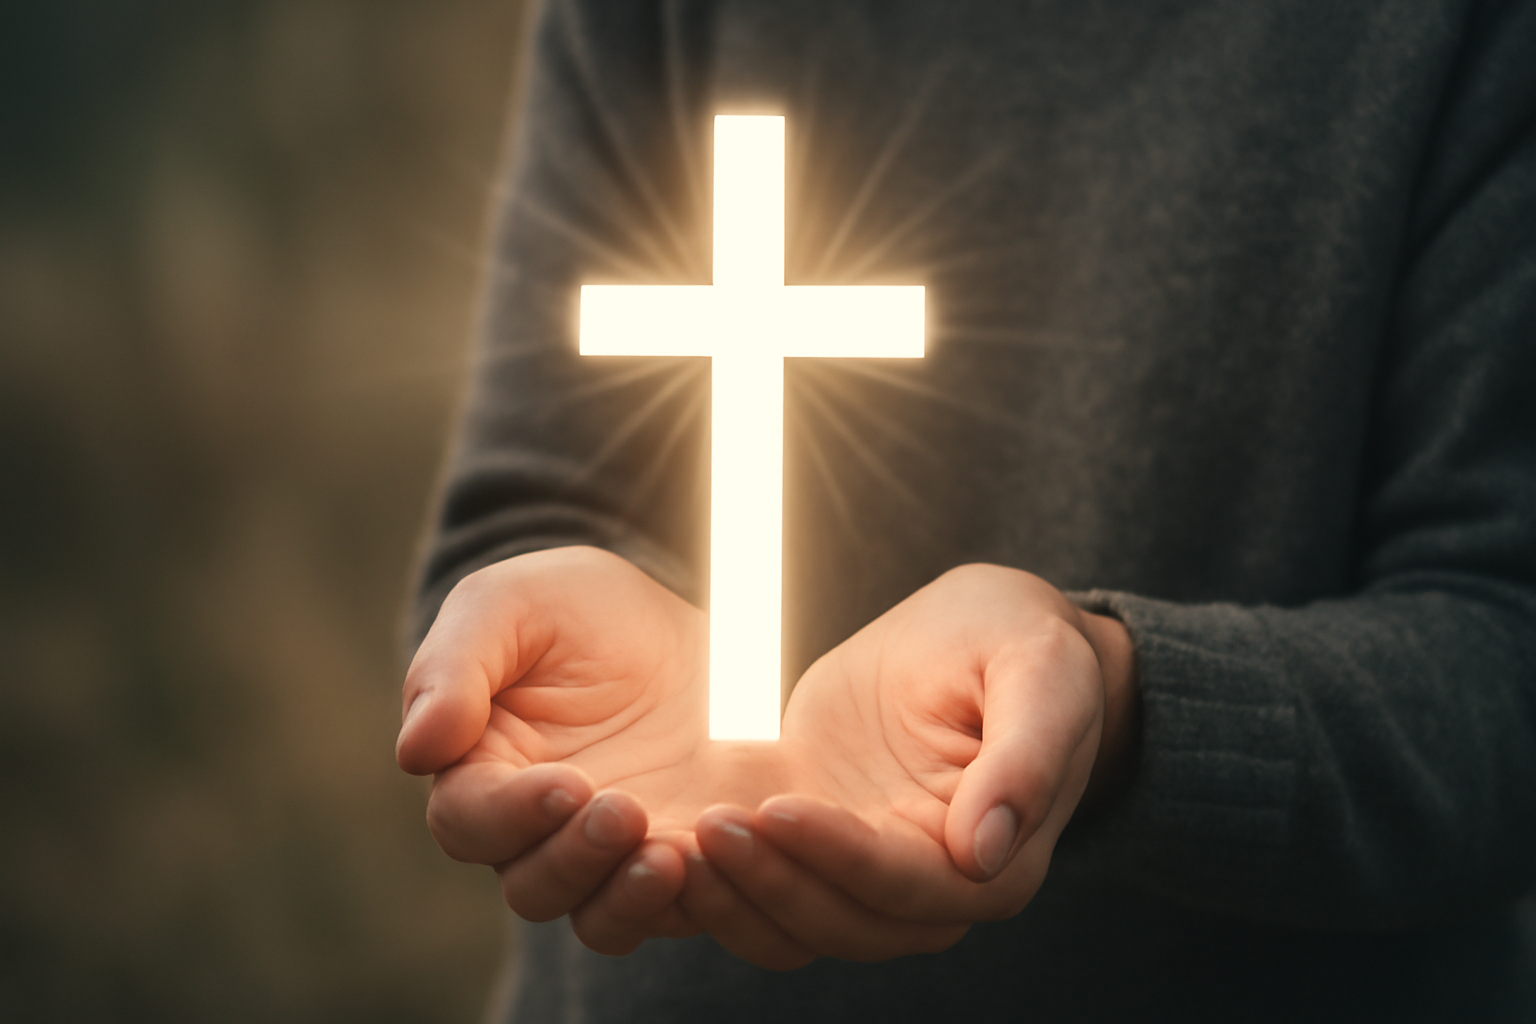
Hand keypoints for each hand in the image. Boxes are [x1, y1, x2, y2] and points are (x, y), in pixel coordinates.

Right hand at [395, 546, 795, 955]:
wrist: (670, 613)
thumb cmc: (568, 605)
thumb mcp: (508, 605)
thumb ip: (454, 668)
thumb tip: (418, 749)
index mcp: (481, 772)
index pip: (471, 821)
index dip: (512, 815)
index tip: (567, 783)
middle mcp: (538, 831)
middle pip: (533, 885)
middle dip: (576, 858)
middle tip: (624, 812)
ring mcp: (610, 852)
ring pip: (597, 916)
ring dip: (627, 897)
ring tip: (670, 856)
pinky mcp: (678, 854)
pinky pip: (677, 908)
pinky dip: (690, 899)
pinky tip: (716, 858)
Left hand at [689, 563, 1137, 963]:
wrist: (984, 632)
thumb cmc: (1023, 643)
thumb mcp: (1040, 675)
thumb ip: (1024, 759)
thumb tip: (986, 851)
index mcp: (996, 863)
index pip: (907, 884)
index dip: (840, 855)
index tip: (777, 807)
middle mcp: (931, 890)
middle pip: (841, 921)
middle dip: (770, 882)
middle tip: (707, 825)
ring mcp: (868, 871)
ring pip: (792, 922)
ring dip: (733, 895)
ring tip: (673, 841)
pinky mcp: (820, 841)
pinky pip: (765, 884)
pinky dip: (719, 880)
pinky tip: (667, 840)